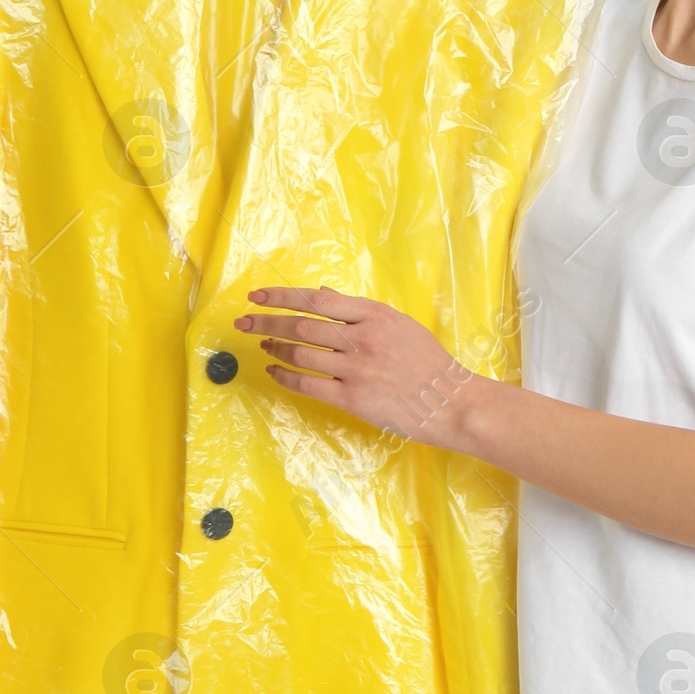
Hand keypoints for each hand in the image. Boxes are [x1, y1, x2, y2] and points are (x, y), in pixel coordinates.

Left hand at [237, 287, 481, 444]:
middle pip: (301, 325)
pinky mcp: (353, 399)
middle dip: (266, 321)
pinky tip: (273, 371)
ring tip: (263, 345)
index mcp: (374, 315)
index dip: (282, 296)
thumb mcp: (399, 323)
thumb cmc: (428, 362)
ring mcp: (357, 370)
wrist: (451, 401)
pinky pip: (308, 384)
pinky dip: (285, 376)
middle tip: (244, 321)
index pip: (316, 299)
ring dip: (274, 348)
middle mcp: (363, 338)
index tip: (258, 296)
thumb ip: (360, 310)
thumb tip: (321, 292)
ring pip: (300, 354)